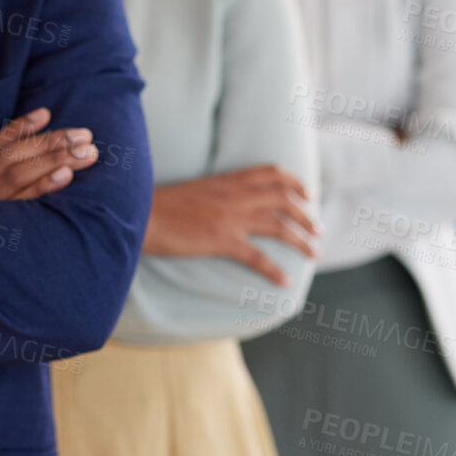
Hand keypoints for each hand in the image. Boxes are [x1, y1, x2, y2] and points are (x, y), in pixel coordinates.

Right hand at [0, 108, 98, 204]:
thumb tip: (36, 160)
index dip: (19, 128)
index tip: (46, 113)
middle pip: (13, 156)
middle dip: (51, 141)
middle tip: (85, 135)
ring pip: (19, 173)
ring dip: (55, 158)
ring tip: (87, 152)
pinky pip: (22, 204)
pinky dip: (44, 186)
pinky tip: (67, 176)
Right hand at [142, 166, 318, 284]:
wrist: (138, 214)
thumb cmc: (159, 205)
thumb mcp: (194, 190)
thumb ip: (216, 193)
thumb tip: (227, 202)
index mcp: (227, 181)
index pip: (271, 173)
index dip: (295, 183)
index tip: (307, 194)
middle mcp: (235, 196)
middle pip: (284, 200)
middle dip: (306, 215)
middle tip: (317, 230)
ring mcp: (230, 218)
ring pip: (280, 226)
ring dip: (302, 241)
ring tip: (315, 253)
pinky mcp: (221, 240)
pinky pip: (257, 257)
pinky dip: (275, 271)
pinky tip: (285, 282)